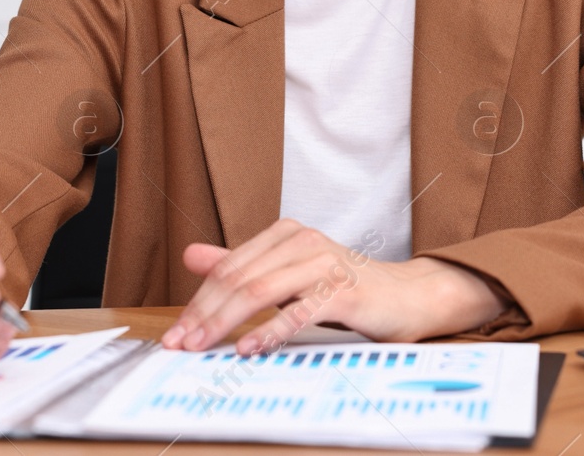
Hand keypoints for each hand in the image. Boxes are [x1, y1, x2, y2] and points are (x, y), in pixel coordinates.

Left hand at [159, 218, 511, 354]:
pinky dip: (269, 332)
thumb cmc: (346, 288)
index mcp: (285, 234)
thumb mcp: (287, 273)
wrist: (407, 297)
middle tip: (179, 344)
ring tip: (201, 347)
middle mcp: (302, 241)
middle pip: (238, 279)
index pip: (229, 268)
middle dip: (203, 314)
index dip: (198, 301)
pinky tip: (248, 349)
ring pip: (260, 291)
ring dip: (225, 323)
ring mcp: (323, 264)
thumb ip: (241, 264)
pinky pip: (298, 312)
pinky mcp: (342, 291)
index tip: (176, 333)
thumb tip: (191, 255)